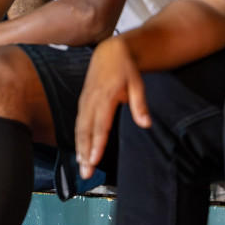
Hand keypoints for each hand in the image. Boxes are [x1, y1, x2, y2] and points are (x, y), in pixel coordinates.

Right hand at [74, 38, 148, 178]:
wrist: (110, 51)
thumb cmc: (125, 68)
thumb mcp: (137, 83)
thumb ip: (140, 104)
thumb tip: (146, 124)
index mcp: (105, 97)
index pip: (100, 125)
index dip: (96, 144)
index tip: (94, 160)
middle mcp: (91, 101)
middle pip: (85, 131)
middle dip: (84, 153)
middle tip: (86, 173)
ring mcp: (85, 101)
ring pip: (79, 129)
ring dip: (79, 149)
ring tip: (81, 168)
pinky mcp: (83, 102)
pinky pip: (78, 123)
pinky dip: (78, 139)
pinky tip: (80, 151)